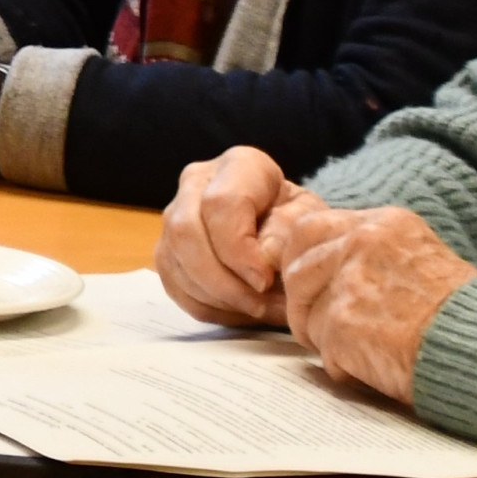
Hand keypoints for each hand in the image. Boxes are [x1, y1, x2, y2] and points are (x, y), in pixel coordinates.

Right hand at [154, 145, 298, 326]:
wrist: (286, 232)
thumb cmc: (298, 223)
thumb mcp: (309, 221)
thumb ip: (289, 232)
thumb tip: (262, 256)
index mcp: (238, 166)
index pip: (220, 204)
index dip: (239, 250)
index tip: (266, 281)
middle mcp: (196, 184)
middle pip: (185, 231)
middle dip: (222, 280)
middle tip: (260, 304)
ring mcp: (174, 217)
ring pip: (175, 262)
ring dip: (218, 298)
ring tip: (260, 311)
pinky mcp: (167, 251)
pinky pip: (175, 287)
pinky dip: (208, 307)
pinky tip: (241, 311)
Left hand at [273, 201, 476, 406]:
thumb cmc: (463, 316)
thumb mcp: (421, 259)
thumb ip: (372, 254)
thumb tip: (320, 265)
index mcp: (382, 223)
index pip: (310, 228)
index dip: (301, 261)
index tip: (308, 286)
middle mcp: (361, 243)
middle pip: (296, 269)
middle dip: (302, 303)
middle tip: (323, 329)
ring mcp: (349, 282)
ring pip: (304, 313)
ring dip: (324, 339)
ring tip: (362, 352)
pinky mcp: (343, 323)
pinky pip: (324, 352)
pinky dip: (345, 368)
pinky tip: (378, 368)